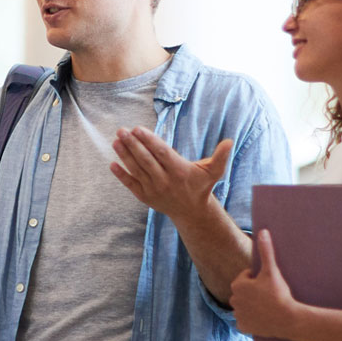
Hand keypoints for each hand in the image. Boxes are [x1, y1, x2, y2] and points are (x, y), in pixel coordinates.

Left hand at [110, 129, 233, 223]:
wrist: (191, 212)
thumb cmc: (201, 186)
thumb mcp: (213, 172)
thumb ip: (220, 156)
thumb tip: (229, 141)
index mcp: (180, 171)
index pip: (162, 153)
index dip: (149, 141)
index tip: (138, 129)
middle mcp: (165, 181)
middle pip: (146, 160)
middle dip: (133, 144)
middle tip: (122, 130)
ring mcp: (154, 190)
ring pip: (137, 170)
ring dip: (124, 155)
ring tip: (116, 140)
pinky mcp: (145, 197)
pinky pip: (131, 185)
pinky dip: (121, 175)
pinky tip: (112, 163)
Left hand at [230, 230, 303, 338]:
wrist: (288, 319)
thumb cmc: (279, 293)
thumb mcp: (272, 270)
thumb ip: (266, 250)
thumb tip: (263, 231)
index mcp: (237, 285)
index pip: (246, 278)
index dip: (258, 280)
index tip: (268, 285)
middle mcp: (233, 300)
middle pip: (244, 292)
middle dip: (254, 292)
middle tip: (269, 296)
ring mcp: (238, 315)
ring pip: (245, 306)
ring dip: (253, 305)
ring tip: (268, 306)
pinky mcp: (243, 327)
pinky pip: (246, 320)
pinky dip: (253, 320)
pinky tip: (264, 318)